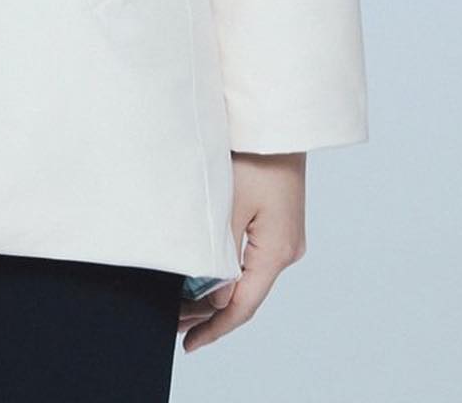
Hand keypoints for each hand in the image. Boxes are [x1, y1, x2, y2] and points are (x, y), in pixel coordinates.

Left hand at [178, 151, 306, 351]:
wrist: (275, 118)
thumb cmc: (252, 155)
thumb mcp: (228, 207)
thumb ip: (220, 257)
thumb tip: (216, 299)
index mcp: (277, 251)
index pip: (242, 306)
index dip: (214, 329)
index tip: (188, 344)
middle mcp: (287, 249)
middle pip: (245, 294)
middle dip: (210, 312)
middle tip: (174, 322)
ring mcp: (286, 235)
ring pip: (248, 276)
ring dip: (218, 290)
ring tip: (182, 302)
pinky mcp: (279, 221)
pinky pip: (252, 256)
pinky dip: (228, 269)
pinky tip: (206, 271)